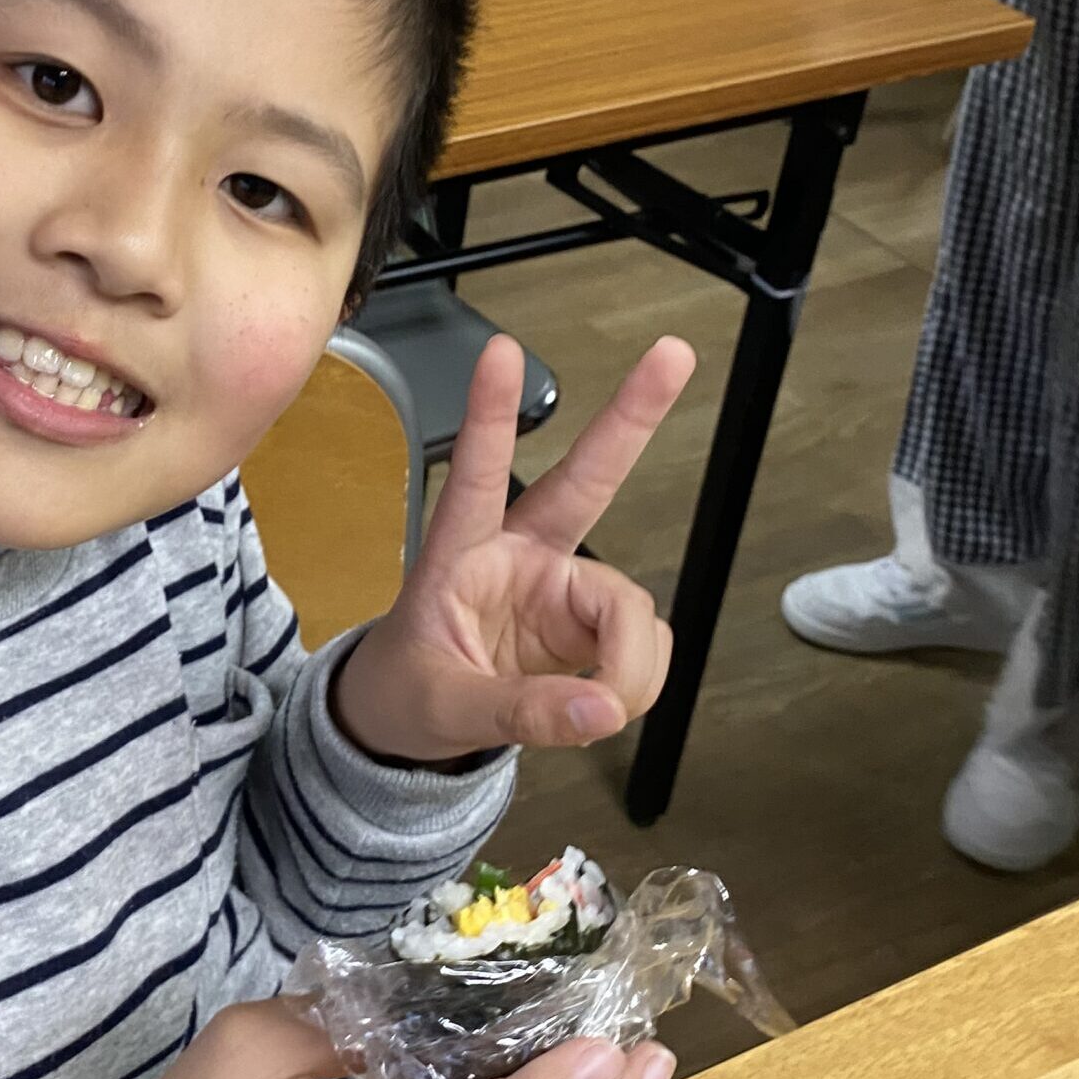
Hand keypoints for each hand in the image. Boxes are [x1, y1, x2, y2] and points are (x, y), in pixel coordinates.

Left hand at [330, 334, 693, 762]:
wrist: (404, 727)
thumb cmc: (405, 695)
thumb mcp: (444, 708)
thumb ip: (520, 711)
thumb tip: (604, 710)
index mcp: (461, 555)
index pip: (476, 474)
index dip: (490, 415)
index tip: (500, 351)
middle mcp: (521, 556)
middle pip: (586, 481)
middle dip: (631, 419)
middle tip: (674, 353)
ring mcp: (561, 589)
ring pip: (631, 606)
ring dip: (632, 663)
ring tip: (602, 709)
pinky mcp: (589, 627)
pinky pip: (643, 646)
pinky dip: (638, 681)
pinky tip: (607, 704)